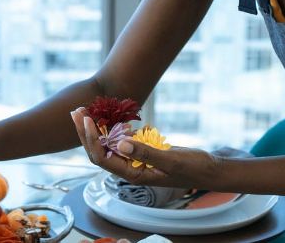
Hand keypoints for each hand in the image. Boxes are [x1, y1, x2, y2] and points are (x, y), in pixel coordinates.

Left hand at [69, 108, 228, 189]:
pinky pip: (119, 141)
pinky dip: (109, 129)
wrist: (208, 169)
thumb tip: (120, 144)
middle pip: (98, 151)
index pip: (102, 158)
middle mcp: (129, 168)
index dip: (91, 139)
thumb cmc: (192, 167)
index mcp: (133, 174)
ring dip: (93, 129)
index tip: (87, 118)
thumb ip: (146, 153)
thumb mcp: (171, 160)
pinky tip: (106, 117)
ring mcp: (134, 160)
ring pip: (106, 145)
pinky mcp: (140, 152)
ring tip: (83, 111)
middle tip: (76, 110)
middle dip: (84, 132)